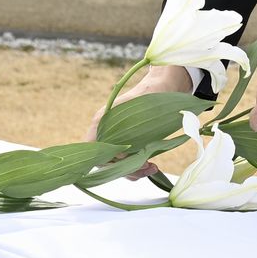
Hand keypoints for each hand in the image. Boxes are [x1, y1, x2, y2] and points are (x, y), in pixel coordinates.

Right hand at [84, 64, 193, 178]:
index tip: (125, 157)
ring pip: (118, 165)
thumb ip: (125, 129)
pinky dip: (138, 168)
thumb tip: (120, 156)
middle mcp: (106, 131)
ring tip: (152, 167)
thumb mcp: (138, 109)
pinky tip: (151, 165)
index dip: (105, 158)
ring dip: (134, 170)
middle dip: (125, 168)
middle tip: (146, 165)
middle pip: (106, 161)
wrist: (165, 87)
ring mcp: (118, 139)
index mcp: (101, 121)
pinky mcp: (130, 144)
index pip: (92, 148)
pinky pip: (128, 163)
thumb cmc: (151, 94)